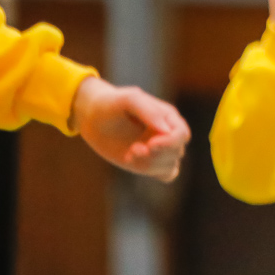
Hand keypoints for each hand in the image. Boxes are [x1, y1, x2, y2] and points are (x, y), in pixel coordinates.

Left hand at [69, 76, 190, 181]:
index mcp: (167, 116)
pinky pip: (168, 174)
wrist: (93, 117)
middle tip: (135, 149)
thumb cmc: (111, 104)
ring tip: (131, 153)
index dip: (170, 142)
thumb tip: (166, 130)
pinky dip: (155, 172)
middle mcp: (166, 134)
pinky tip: (135, 162)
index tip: (150, 144)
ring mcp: (158, 149)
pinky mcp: (149, 162)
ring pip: (171, 165)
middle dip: (158, 154)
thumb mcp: (128, 100)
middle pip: (178, 151)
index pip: (181, 134)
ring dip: (151, 164)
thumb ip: (149, 111)